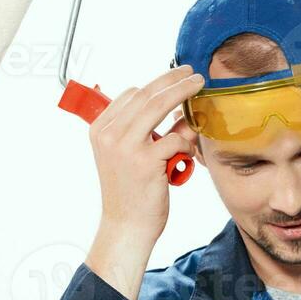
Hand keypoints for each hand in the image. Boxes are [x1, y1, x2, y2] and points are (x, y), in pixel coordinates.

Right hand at [83, 66, 202, 299]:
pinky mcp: (146, 161)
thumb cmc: (131, 192)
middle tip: (194, 72)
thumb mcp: (128, 156)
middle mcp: (109, 134)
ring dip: (183, 93)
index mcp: (100, 129)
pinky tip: (187, 153)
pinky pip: (175, 139)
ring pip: (159, 106)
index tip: (176, 77)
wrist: (126, 227)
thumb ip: (146, 132)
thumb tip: (179, 112)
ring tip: (200, 86)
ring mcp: (125, 146)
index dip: (158, 83)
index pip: (131, 94)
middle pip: (146, 94)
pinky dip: (187, 142)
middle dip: (173, 79)